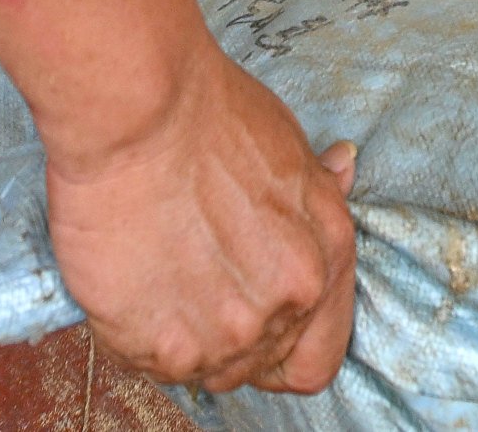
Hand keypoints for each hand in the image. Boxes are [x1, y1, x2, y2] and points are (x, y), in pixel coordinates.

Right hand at [45, 46, 358, 392]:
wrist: (138, 110)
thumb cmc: (210, 114)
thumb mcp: (290, 146)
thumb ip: (317, 189)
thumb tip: (343, 167)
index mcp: (320, 266)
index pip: (314, 359)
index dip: (285, 344)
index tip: (255, 316)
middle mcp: (278, 310)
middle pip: (254, 363)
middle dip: (228, 328)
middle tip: (195, 276)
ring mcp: (218, 335)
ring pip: (203, 369)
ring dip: (183, 332)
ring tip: (162, 272)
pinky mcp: (156, 343)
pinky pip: (151, 361)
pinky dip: (139, 332)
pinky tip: (133, 280)